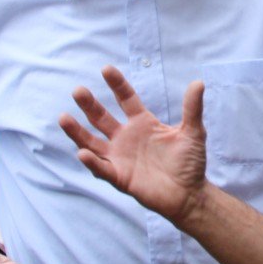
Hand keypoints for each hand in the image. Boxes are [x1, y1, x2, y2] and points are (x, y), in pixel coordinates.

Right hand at [60, 66, 209, 223]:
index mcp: (142, 123)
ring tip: (63, 118)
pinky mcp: (119, 177)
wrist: (190, 194)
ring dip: (77, 132)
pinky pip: (102, 168)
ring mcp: (120, 157)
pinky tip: (83, 153)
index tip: (105, 69)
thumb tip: (198, 82)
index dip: (116, 85)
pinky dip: (92, 162)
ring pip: (92, 142)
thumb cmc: (190, 163)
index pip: (126, 99)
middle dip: (89, 105)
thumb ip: (192, 109)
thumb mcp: (193, 133)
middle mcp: (126, 137)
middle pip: (101, 118)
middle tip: (78, 90)